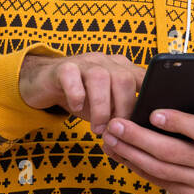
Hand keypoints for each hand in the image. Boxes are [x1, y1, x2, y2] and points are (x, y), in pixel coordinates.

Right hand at [18, 51, 144, 134]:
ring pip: (100, 78)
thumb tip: (141, 131)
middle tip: (115, 130)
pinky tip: (76, 108)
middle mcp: (106, 62)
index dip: (148, 99)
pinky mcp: (63, 68)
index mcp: (122, 68)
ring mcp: (84, 63)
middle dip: (123, 109)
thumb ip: (124, 111)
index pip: (144, 78)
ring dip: (101, 107)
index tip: (145, 122)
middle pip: (124, 79)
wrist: (45, 83)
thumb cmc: (82, 96)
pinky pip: (72, 77)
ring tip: (97, 128)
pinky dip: (76, 95)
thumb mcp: (108, 104)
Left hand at [100, 76, 193, 193]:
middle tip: (115, 124)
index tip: (152, 114)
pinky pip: (157, 180)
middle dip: (140, 138)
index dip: (177, 123)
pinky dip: (134, 166)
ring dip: (130, 153)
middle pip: (173, 152)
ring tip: (110, 137)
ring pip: (160, 169)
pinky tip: (118, 152)